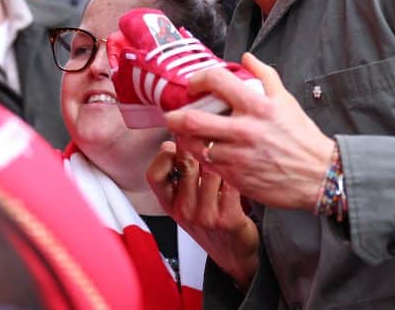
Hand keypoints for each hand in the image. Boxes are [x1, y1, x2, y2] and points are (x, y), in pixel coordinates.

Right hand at [147, 140, 258, 288]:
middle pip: (186, 165)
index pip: (154, 175)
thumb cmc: (209, 223)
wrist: (233, 255)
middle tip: (209, 138)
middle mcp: (184, 210)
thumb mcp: (185, 202)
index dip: (163, 155)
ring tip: (227, 153)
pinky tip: (240, 170)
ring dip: (222, 157)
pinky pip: (232, 183)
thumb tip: (177, 138)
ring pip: (213, 170)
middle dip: (199, 145)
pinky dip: (237, 172)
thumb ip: (180, 175)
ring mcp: (206, 215)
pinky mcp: (228, 218)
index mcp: (170, 204)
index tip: (174, 144)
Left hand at [165, 53, 335, 211]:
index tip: (193, 86)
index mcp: (257, 106)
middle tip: (171, 116)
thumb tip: (246, 58)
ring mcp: (238, 156)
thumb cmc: (302, 136)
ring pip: (197, 146)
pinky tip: (205, 154)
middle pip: (194, 120)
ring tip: (187, 136)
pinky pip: (208, 166)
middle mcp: (245, 130)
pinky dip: (203, 158)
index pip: (217, 82)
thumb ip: (265, 76)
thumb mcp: (286, 100)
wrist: (319, 175)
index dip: (198, 79)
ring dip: (188, 140)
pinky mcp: (236, 178)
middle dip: (175, 117)